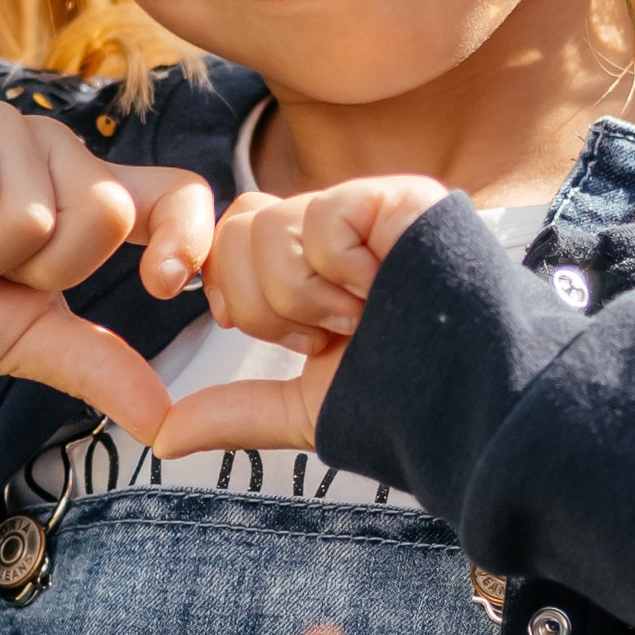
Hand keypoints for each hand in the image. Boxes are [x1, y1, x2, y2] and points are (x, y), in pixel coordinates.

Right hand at [0, 95, 214, 441]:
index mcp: (86, 197)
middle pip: (103, 214)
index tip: (165, 283)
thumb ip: (98, 365)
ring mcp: (1, 127)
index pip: (176, 194)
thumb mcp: (24, 340)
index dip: (185, 236)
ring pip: (32, 209)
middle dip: (36, 270)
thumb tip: (167, 423)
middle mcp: (55, 151)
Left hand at [145, 174, 447, 460]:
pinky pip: (320, 218)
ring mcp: (365, 207)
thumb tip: (162, 438)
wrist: (472, 406)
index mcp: (309, 265)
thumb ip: (236, 412)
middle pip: (236, 227)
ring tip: (365, 316)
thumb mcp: (307, 408)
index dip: (237, 295)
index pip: (229, 241)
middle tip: (331, 333)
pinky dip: (345, 274)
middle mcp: (334, 228)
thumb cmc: (404, 405)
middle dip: (267, 305)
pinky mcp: (397, 195)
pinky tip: (384, 290)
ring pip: (269, 226)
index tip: (291, 339)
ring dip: (308, 298)